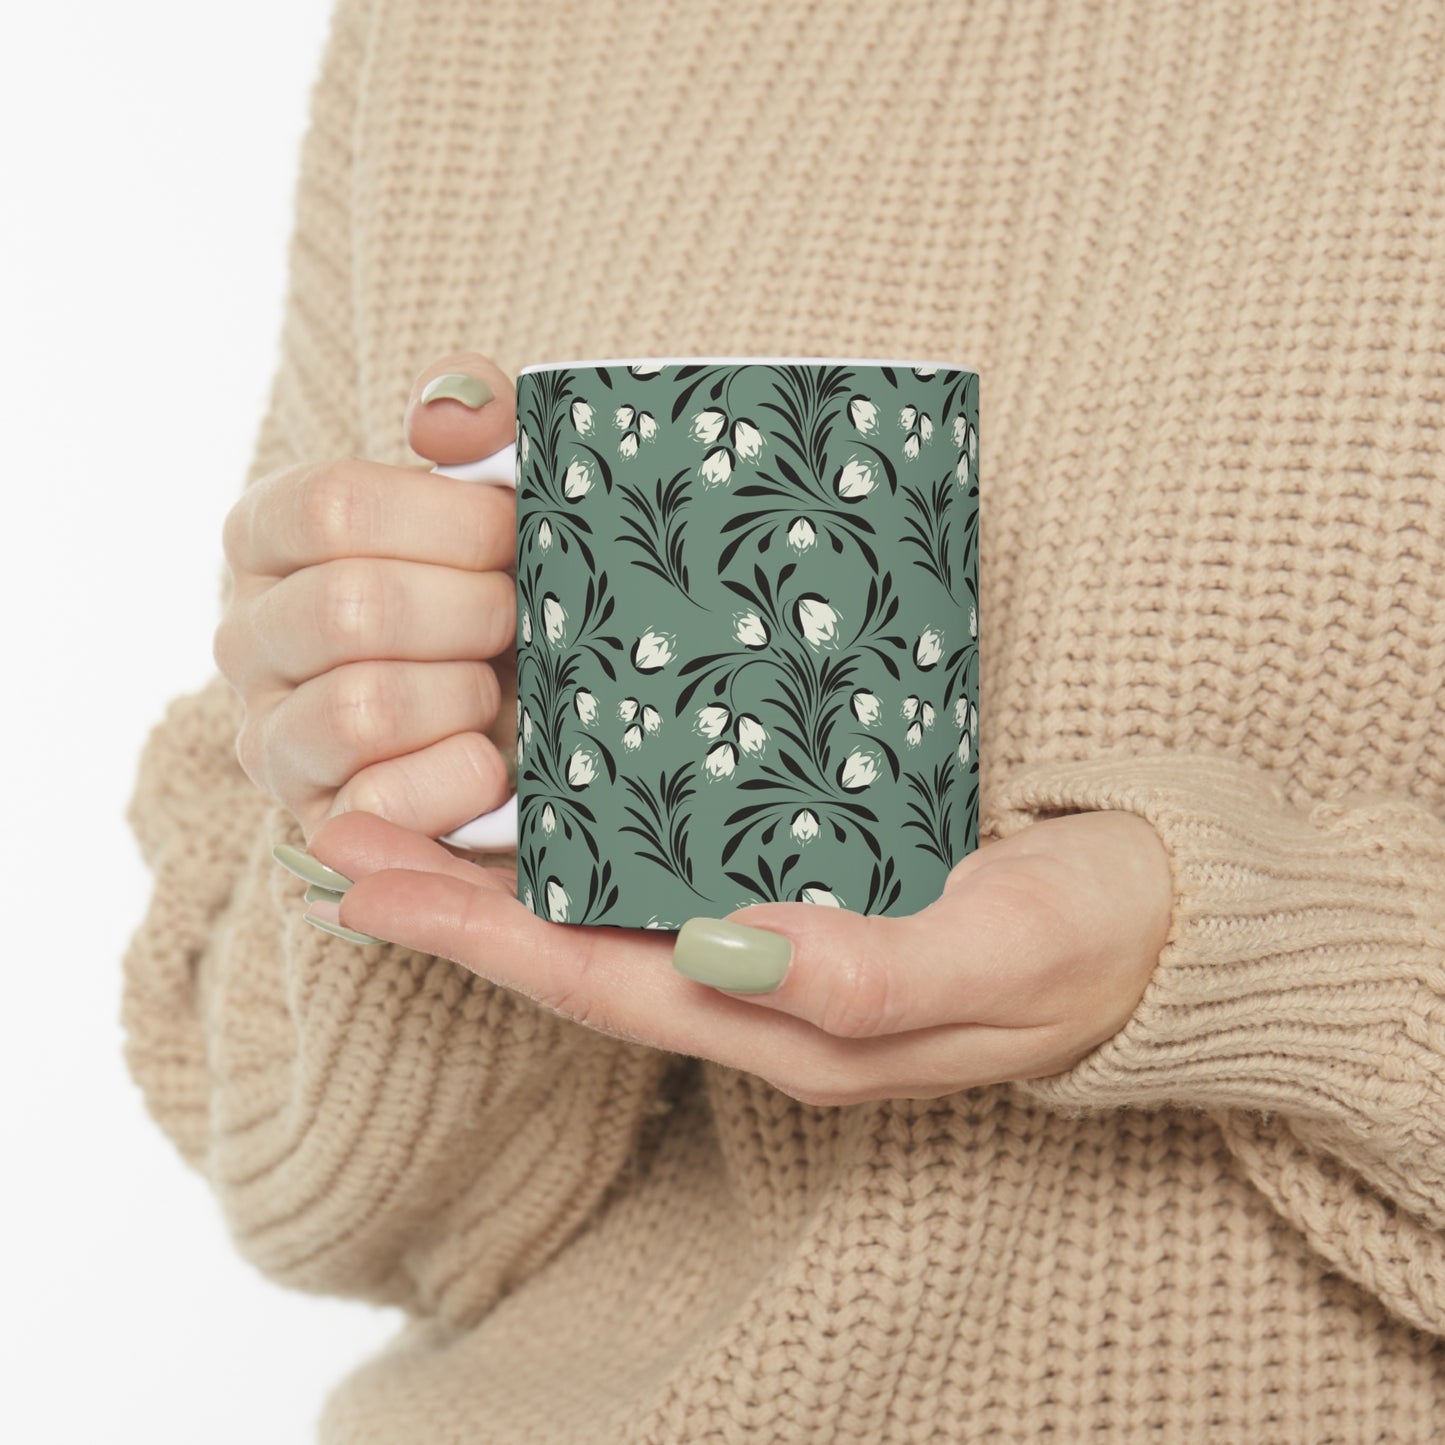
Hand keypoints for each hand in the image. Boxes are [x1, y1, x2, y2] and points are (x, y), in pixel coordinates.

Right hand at [215, 353, 519, 841]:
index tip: (515, 534)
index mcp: (272, 536)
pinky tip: (492, 760)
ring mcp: (272, 737)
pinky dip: (458, 778)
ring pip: (361, 707)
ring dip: (465, 696)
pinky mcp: (318, 823)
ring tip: (497, 690)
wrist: (538, 715)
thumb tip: (445, 416)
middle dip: (473, 613)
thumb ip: (479, 422)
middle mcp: (247, 635)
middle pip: (352, 608)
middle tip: (521, 618)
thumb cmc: (505, 588)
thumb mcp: (501, 493)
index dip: (450, 522)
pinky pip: (379, 804)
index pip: (332, 506)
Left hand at [302, 809, 1172, 1104]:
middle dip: (453, 902)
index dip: (476, 936)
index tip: (364, 882)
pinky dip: (596, 841)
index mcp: (790, 1023)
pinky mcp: (809, 893)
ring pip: (613, 916)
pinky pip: (674, 876)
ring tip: (411, 812)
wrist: (1166, 926)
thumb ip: (868, 973)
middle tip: (340, 835)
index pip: (599, 983)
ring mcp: (780, 947)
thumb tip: (726, 953)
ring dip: (506, 871)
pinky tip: (559, 794)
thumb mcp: (1000, 954)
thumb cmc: (1090, 940)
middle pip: (576, 953)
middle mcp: (763, 993)